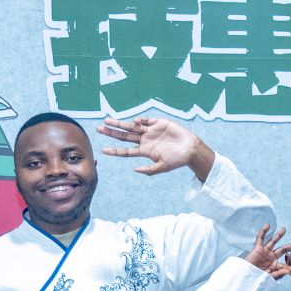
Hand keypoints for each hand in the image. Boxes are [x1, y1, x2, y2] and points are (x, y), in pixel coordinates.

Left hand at [97, 114, 215, 178]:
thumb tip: (135, 170)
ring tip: (107, 120)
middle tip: (99, 129)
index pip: (126, 151)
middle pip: (124, 136)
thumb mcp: (162, 167)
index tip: (103, 150)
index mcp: (144, 151)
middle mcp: (145, 140)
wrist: (191, 149)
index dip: (114, 151)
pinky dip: (140, 120)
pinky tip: (136, 121)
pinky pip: (146, 120)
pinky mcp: (158, 123)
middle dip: (112, 132)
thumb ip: (149, 170)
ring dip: (120, 123)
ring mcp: (150, 131)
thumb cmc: (178, 160)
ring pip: (131, 127)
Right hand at [243, 225, 290, 277]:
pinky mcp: (257, 249)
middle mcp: (271, 258)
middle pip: (284, 249)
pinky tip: (267, 225)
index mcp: (275, 265)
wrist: (245, 277)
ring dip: (279, 235)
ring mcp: (265, 252)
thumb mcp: (270, 277)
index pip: (285, 263)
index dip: (290, 264)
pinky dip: (263, 232)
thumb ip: (281, 272)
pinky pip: (260, 239)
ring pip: (273, 241)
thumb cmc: (256, 279)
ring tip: (284, 229)